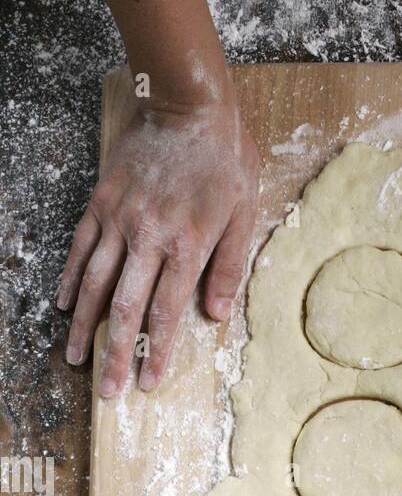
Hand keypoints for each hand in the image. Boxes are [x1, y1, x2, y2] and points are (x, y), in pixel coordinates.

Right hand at [57, 94, 258, 395]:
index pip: (167, 314)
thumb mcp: (244, 214)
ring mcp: (120, 220)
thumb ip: (228, 267)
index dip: (157, 353)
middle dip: (116, 354)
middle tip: (108, 390)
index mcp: (187, 247)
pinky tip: (63, 306)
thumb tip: (214, 315)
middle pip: (126, 309)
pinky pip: (80, 248)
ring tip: (77, 359)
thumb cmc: (224, 160)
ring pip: (94, 283)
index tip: (148, 384)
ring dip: (84, 326)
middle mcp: (149, 238)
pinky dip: (70, 280)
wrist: (187, 104)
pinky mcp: (101, 202)